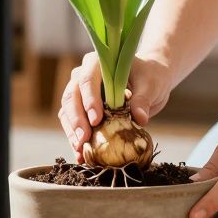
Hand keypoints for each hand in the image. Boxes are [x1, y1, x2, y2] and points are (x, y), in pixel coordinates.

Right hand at [58, 52, 173, 159]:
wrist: (148, 83)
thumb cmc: (150, 77)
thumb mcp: (151, 85)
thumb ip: (143, 99)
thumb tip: (140, 118)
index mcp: (98, 63)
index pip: (88, 78)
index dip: (90, 99)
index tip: (96, 120)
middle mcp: (82, 75)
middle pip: (72, 96)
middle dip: (77, 119)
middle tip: (84, 139)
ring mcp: (79, 93)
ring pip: (67, 111)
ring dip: (72, 132)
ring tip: (80, 150)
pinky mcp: (81, 110)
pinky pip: (72, 124)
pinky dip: (76, 140)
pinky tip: (81, 155)